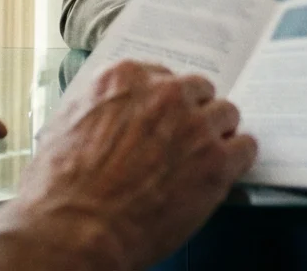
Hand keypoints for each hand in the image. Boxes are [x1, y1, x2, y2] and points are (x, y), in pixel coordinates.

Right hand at [0, 61, 256, 270]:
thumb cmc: (60, 189)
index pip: (163, 76)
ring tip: (203, 158)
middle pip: (198, 90)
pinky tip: (223, 172)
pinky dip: (237, 159)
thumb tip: (108, 113)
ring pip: (226, 114)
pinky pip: (246, 147)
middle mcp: (164, 95)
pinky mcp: (216, 161)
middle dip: (193, 113)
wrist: (76, 230)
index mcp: (125, 79)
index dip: (165, 102)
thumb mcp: (63, 125)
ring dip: (217, 134)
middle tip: (183, 139)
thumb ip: (96, 107)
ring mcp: (194, 126)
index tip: (165, 116)